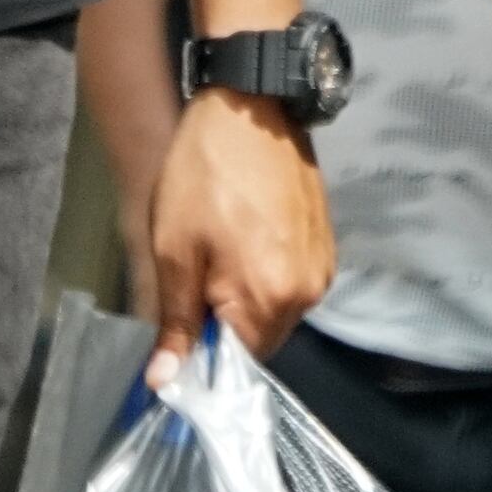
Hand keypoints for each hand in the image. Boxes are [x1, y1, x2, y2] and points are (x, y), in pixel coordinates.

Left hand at [141, 91, 330, 383]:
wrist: (249, 109)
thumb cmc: (203, 177)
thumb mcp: (175, 251)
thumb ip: (176, 323)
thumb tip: (165, 382)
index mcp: (270, 299)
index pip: (236, 365)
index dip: (201, 358)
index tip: (176, 337)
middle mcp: (308, 293)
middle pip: (260, 342)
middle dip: (225, 330)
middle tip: (193, 287)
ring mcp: (322, 268)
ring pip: (276, 314)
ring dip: (246, 305)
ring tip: (218, 261)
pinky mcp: (326, 245)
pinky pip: (293, 286)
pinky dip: (266, 281)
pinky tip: (244, 246)